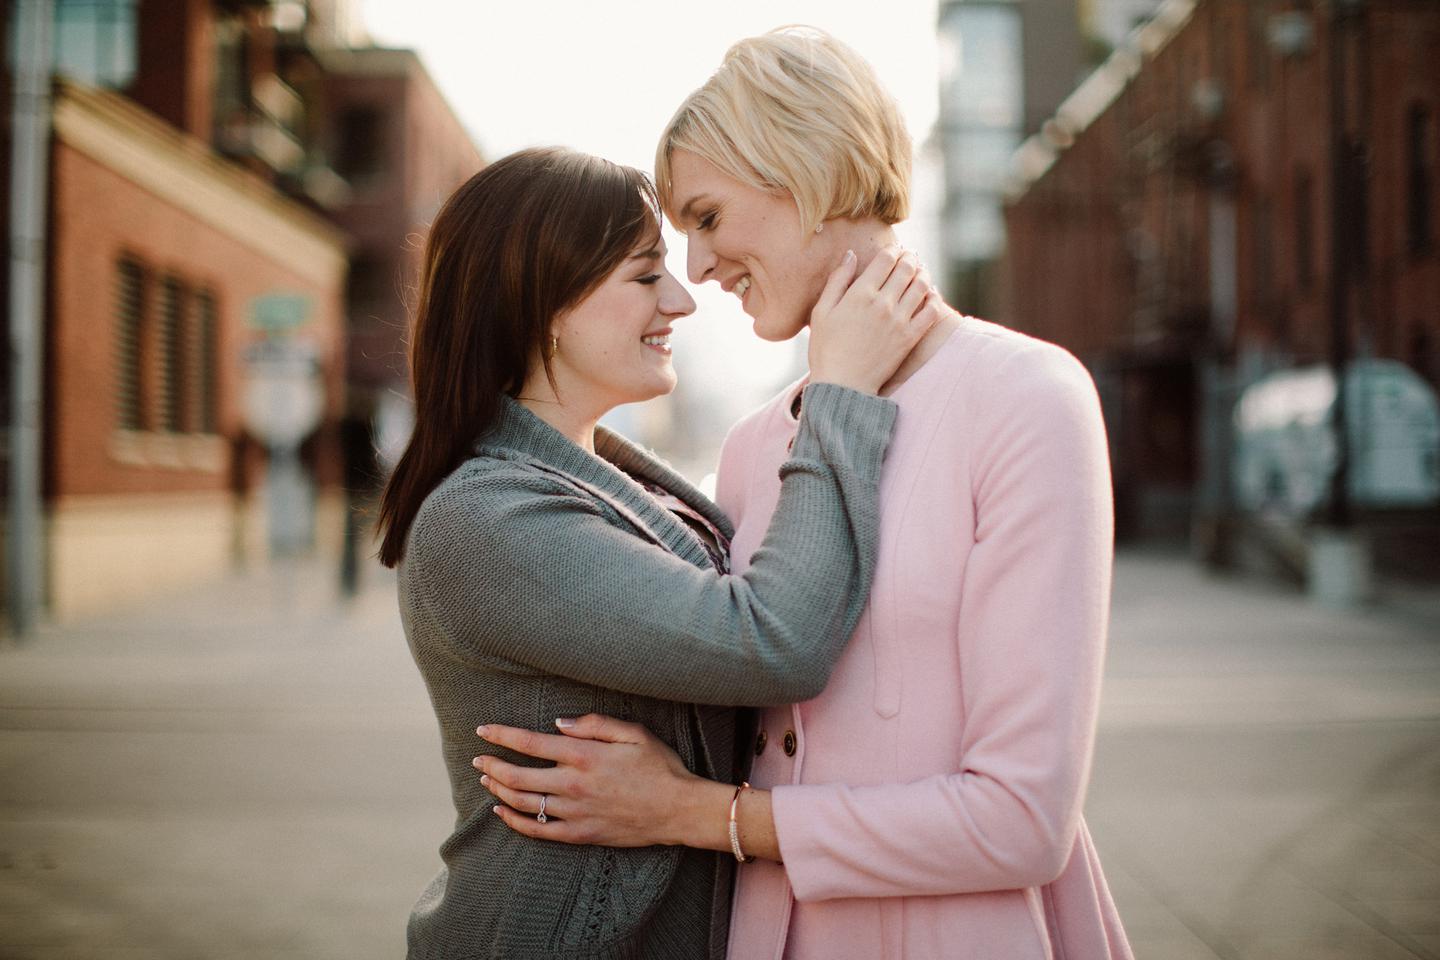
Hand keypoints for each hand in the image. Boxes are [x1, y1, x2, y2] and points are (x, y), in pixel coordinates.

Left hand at [475, 714, 700, 846]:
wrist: (678, 809)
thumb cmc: (660, 766)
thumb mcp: (634, 732)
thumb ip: (594, 724)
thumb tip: (558, 723)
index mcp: (584, 755)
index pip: (529, 743)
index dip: (501, 736)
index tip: (483, 730)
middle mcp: (573, 784)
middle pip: (517, 775)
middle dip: (491, 765)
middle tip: (478, 759)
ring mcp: (574, 812)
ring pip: (522, 803)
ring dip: (498, 790)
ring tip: (486, 781)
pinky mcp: (580, 834)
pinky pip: (537, 831)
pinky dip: (514, 822)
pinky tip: (502, 812)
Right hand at [807, 246, 943, 394]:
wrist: (842, 385)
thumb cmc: (826, 349)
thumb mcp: (821, 312)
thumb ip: (837, 281)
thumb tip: (851, 255)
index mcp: (860, 294)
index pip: (886, 259)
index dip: (892, 250)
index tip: (893, 251)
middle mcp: (883, 303)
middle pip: (906, 269)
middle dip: (909, 258)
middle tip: (909, 257)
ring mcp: (899, 321)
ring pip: (921, 286)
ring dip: (923, 274)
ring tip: (920, 272)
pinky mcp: (909, 338)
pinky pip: (931, 312)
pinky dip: (934, 299)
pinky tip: (931, 295)